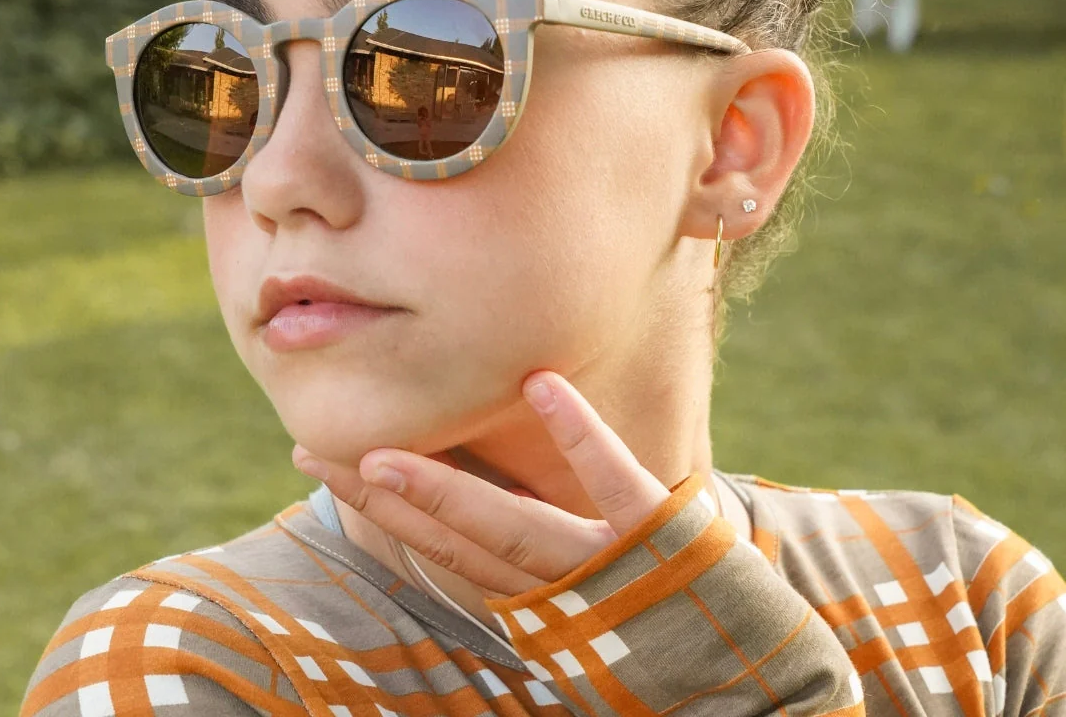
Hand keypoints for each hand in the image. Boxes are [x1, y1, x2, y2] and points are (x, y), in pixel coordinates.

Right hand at [292, 371, 673, 599]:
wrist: (750, 685)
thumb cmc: (662, 622)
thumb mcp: (589, 593)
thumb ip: (539, 554)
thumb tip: (487, 496)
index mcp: (538, 597)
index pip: (443, 550)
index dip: (381, 512)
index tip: (325, 465)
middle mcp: (559, 590)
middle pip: (457, 543)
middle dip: (388, 502)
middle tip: (321, 455)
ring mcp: (607, 565)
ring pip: (511, 528)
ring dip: (446, 490)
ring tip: (388, 451)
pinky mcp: (661, 540)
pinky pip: (618, 484)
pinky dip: (582, 438)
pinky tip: (543, 385)